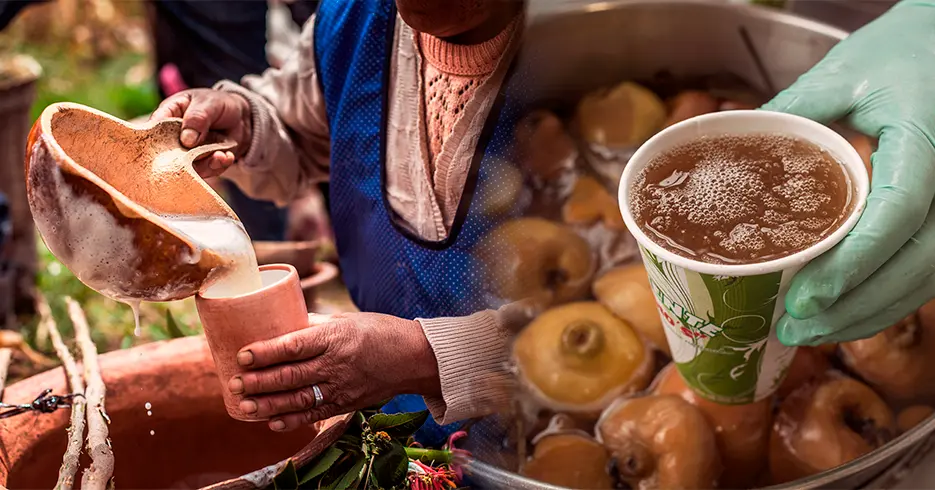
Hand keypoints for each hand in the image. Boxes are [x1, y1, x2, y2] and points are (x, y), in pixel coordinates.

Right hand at [150, 88, 252, 177]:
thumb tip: (186, 140)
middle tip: (202, 155)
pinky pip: (205, 171)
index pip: (154, 126)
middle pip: (168, 153)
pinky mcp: (201, 163)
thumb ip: (197, 118)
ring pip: (187, 166)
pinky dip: (217, 166)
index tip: (166, 147)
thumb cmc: (218, 104)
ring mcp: (186, 152)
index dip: (155, 138)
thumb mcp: (209, 104)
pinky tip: (227, 156)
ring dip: (206, 164)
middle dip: (184, 159)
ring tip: (221, 155)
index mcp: (168, 114)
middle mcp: (173, 136)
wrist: (240, 118)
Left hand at [227, 313, 440, 431]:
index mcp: (334, 338)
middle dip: (259, 382)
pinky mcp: (346, 403)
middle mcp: (336, 364)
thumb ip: (315, 325)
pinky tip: (272, 422)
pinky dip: (292, 420)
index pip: (293, 345)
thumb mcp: (346, 320)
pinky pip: (315, 414)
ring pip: (298, 399)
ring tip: (245, 406)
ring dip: (268, 404)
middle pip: (290, 376)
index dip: (266, 352)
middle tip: (234, 383)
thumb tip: (283, 323)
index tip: (243, 354)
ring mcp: (341, 387)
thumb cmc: (379, 332)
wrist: (413, 357)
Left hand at [762, 1, 934, 345]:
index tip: (803, 297)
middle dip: (855, 307)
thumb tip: (730, 155)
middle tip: (793, 329)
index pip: (898, 213)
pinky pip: (928, 268)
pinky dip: (888, 297)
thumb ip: (791, 113)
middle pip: (918, 263)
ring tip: (809, 332)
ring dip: (870, 313)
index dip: (852, 264)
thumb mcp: (842, 72)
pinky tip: (844, 313)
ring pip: (928, 276)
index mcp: (926, 139)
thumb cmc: (904, 49)